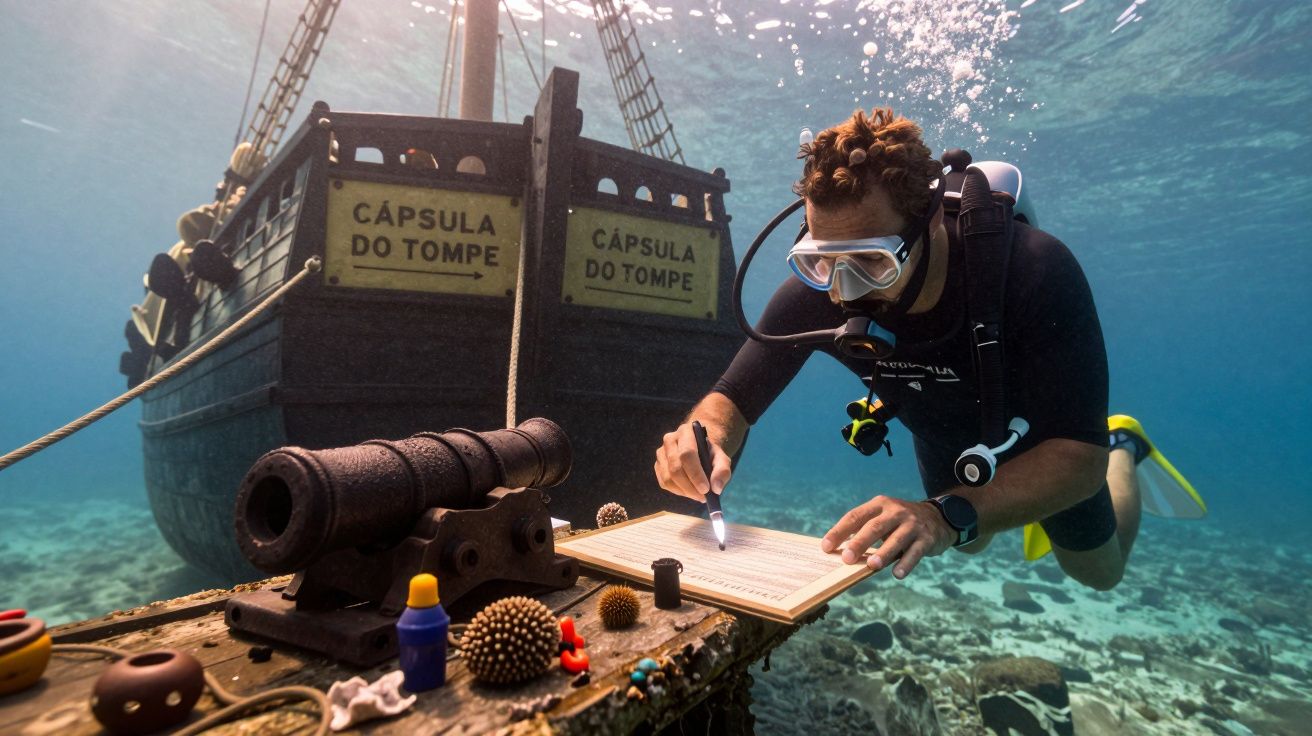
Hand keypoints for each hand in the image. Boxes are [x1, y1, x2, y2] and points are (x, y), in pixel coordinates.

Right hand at [653, 422, 731, 502]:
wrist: (698, 449)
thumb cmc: (710, 454)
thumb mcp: (722, 459)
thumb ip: (722, 471)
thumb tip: (716, 488)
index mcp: (686, 432)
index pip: (687, 453)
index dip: (695, 473)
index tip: (706, 489)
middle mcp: (670, 440)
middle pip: (675, 468)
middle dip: (690, 487)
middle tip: (703, 497)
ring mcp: (661, 453)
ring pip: (668, 478)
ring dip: (684, 491)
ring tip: (698, 496)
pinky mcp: (658, 465)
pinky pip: (664, 483)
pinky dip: (678, 492)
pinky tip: (689, 492)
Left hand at [820, 495, 956, 578]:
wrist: (939, 518)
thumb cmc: (900, 523)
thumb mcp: (883, 518)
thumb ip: (865, 531)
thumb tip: (841, 554)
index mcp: (879, 504)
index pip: (855, 516)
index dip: (839, 531)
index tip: (826, 547)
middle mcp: (896, 511)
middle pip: (874, 527)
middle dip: (859, 543)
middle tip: (846, 558)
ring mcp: (913, 524)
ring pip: (896, 539)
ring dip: (883, 553)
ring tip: (872, 566)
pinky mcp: (927, 538)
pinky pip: (915, 552)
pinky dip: (906, 563)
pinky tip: (897, 574)